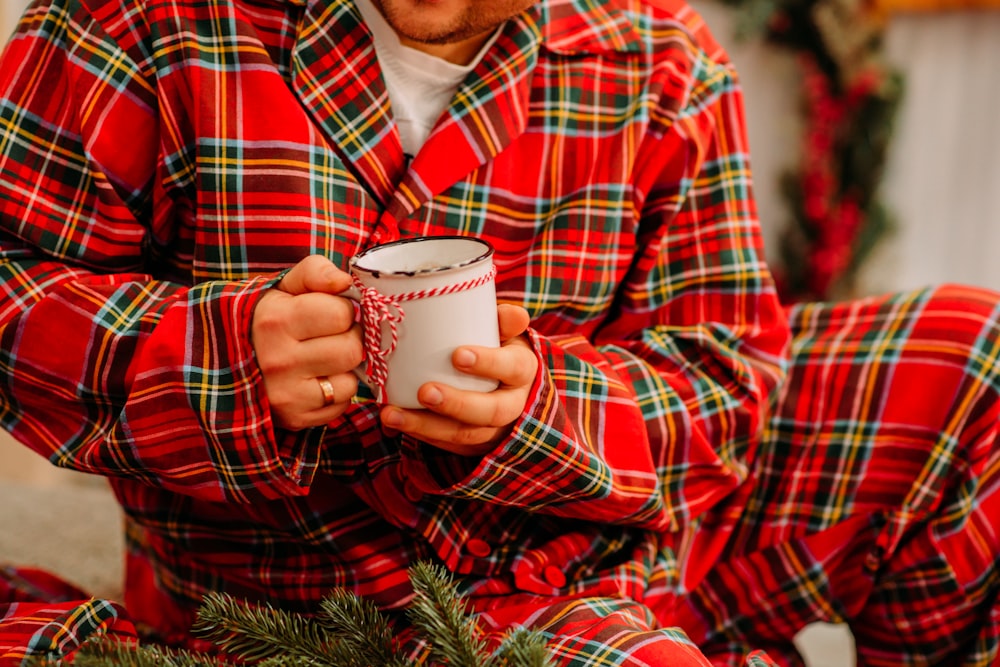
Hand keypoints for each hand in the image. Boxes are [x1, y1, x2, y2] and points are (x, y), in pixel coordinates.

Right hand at [252, 255, 362, 429]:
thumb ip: (315, 272)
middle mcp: (279, 361)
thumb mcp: (283, 286)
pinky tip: (317, 380)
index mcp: (275, 321)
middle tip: (332, 337)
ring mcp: (286, 394)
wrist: (225, 362)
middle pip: (350, 350)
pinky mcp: (294, 419)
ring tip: (323, 359)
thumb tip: (345, 281)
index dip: (341, 310)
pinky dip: (336, 393)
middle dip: (348, 339)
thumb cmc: (266, 319)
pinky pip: (341, 405)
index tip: (328, 313)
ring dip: (344, 369)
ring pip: (350, 381)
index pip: (340, 314)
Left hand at [379, 304, 536, 455]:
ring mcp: (494, 429)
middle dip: (456, 404)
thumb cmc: (494, 345)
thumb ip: (503, 319)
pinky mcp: (472, 443)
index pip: (513, 367)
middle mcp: (514, 404)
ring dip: (426, 426)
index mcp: (523, 370)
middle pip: (492, 411)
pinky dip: (420, 435)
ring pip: (465, 434)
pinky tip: (395, 424)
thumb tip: (514, 315)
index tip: (457, 355)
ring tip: (392, 415)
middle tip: (424, 392)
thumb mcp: (502, 329)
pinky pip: (448, 445)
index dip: (488, 363)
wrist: (499, 379)